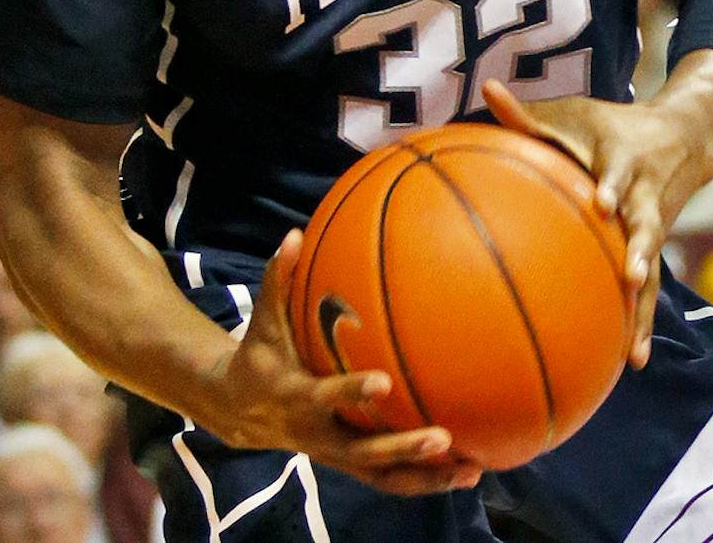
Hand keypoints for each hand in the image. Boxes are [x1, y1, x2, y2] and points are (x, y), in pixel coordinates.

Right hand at [203, 231, 479, 494]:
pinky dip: (428, 478)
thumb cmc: (262, 354)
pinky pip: (391, 477)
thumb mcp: (262, 321)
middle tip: (443, 438)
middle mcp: (318, 435)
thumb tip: (293, 235)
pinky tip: (473, 469)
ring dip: (425, 477)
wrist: (240, 411)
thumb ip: (277, 280)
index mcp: (296, 397)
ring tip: (473, 470)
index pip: (324, 398)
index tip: (385, 383)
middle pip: (363, 451)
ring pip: (382, 475)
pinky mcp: (351, 464)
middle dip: (401, 447)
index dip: (351, 393)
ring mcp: (336, 455)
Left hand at [482, 81, 712, 368]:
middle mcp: (646, 196)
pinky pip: (650, 291)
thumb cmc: (611, 125)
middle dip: (642, 249)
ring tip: (636, 345)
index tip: (604, 201)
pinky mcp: (656, 249)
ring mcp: (655, 226)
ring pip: (654, 268)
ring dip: (645, 305)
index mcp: (625, 160)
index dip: (614, 186)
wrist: (685, 137)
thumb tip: (485, 88)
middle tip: (634, 273)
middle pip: (648, 224)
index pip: (621, 173)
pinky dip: (642, 324)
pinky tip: (633, 360)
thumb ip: (528, 112)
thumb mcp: (575, 113)